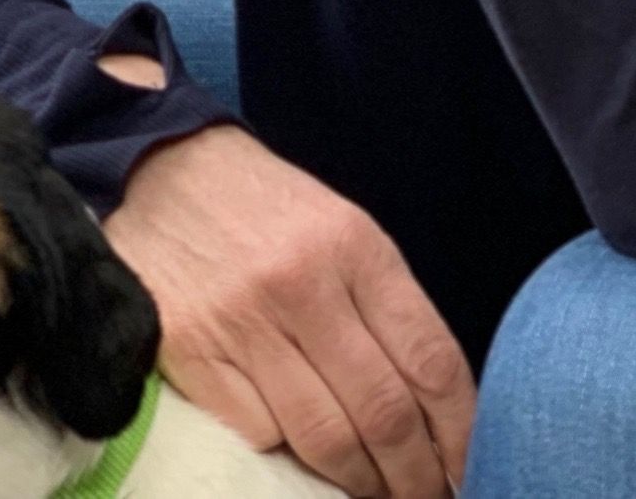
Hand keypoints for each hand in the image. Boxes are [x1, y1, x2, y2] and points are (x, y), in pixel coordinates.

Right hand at [103, 121, 473, 496]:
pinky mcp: (191, 352)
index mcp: (357, 248)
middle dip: (414, 474)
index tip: (466, 464)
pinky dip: (287, 457)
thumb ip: (386, 309)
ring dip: (357, 482)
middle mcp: (304, 284)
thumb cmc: (271, 211)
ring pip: (323, 436)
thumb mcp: (345, 232)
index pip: (430, 360)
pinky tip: (302, 461)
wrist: (169, 169)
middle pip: (382, 411)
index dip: (459, 429)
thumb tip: (432, 409)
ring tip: (373, 492)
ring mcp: (244, 321)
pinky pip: (258, 433)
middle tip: (425, 497)